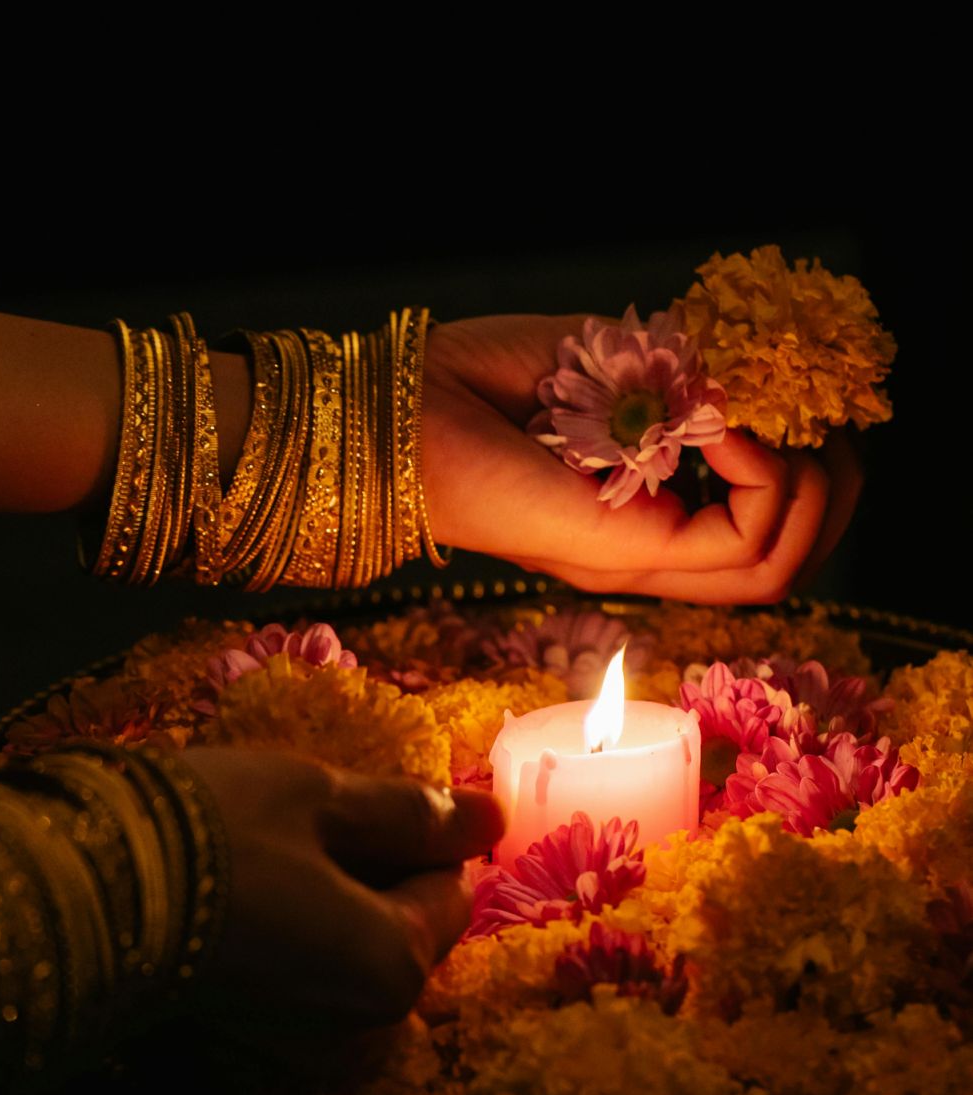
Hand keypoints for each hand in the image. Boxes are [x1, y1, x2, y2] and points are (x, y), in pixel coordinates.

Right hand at [177, 746, 503, 1030]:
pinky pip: (305, 972)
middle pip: (404, 927)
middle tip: (308, 821)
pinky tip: (245, 890)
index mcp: (398, 965)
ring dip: (330, 897)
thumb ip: (411, 813)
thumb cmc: (216, 834)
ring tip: (270, 849)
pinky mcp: (254, 1035)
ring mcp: (306, 1037)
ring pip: (352, 949)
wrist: (80, 897)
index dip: (416, 834)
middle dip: (374, 871)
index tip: (356, 800)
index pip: (452, 890)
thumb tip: (492, 818)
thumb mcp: (321, 798)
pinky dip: (293, 929)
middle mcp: (364, 1021)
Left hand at [423, 315, 862, 602]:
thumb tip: (765, 398)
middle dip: (834, 495)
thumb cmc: (495, 382)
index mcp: (647, 514)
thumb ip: (690, 391)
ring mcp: (640, 558)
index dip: (813, 479)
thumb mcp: (619, 375)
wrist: (411, 412)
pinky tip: (729, 426)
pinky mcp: (626, 550)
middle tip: (824, 431)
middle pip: (786, 566)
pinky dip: (767, 477)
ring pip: (777, 569)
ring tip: (778, 429)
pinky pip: (744, 540)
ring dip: (812, 491)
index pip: (763, 534)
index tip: (803, 410)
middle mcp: (650, 550)